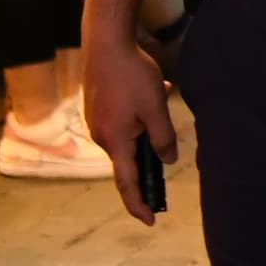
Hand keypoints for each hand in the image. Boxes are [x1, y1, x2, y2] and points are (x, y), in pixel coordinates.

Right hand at [82, 35, 175, 228]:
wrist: (105, 45)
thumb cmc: (132, 77)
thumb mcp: (155, 108)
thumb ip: (163, 138)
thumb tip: (168, 160)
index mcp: (115, 141)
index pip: (127, 182)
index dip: (138, 203)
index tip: (150, 220)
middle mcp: (102, 136)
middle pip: (129, 159)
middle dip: (150, 157)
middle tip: (167, 157)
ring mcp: (98, 122)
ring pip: (130, 135)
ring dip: (148, 126)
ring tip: (162, 96)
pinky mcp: (98, 109)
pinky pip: (124, 120)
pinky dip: (141, 113)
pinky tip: (155, 90)